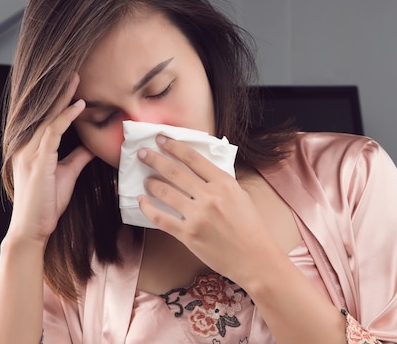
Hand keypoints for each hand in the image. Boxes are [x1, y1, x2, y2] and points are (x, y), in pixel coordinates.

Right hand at [6, 74, 94, 243]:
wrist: (33, 228)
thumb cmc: (47, 203)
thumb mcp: (68, 173)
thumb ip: (78, 156)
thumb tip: (92, 144)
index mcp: (33, 148)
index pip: (47, 118)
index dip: (60, 100)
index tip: (74, 84)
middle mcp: (27, 146)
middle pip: (45, 112)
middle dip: (60, 91)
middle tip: (75, 72)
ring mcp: (30, 153)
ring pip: (48, 117)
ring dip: (63, 98)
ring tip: (77, 80)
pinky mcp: (37, 161)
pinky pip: (52, 132)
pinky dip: (66, 117)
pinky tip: (79, 106)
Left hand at [137, 135, 278, 283]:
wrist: (255, 259)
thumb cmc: (250, 228)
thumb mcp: (240, 196)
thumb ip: (220, 182)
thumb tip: (199, 170)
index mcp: (224, 183)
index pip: (192, 158)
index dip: (173, 146)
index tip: (161, 139)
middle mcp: (210, 196)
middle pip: (174, 171)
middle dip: (154, 159)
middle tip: (143, 153)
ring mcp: (198, 216)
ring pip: (164, 192)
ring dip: (151, 183)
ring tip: (146, 179)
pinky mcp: (188, 235)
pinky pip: (160, 218)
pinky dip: (147, 208)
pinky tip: (141, 201)